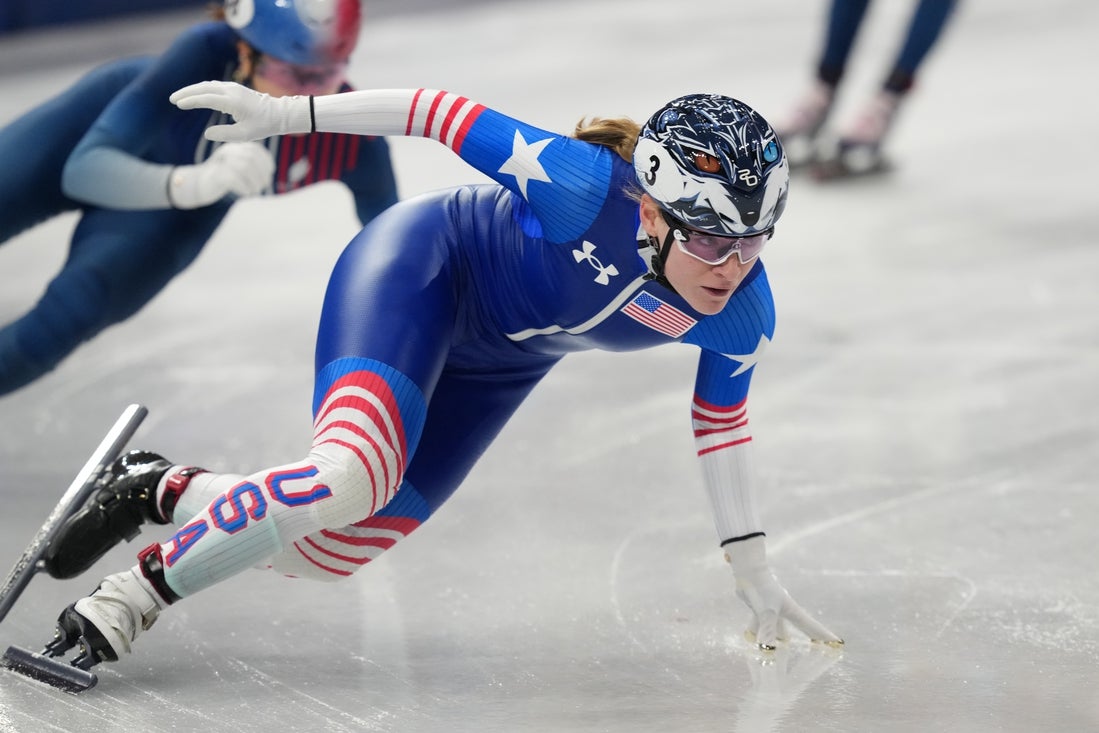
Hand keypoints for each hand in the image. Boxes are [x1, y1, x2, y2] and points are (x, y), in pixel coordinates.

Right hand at [167, 141, 274, 208]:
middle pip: (251, 158)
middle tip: (264, 185)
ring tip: (255, 191)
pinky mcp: (215, 175)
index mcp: (235, 148)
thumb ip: (252, 167)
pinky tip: (246, 193)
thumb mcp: (239, 169)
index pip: (255, 149)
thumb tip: (268, 176)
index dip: (266, 161)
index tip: (270, 173)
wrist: (199, 184)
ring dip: (255, 182)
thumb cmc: (224, 178)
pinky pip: (233, 179)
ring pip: (244, 167)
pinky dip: (244, 188)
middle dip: (262, 173)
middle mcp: (228, 151)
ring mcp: (220, 162)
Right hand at [170, 81, 312, 142]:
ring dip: (192, 90)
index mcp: (233, 101)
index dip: (191, 101)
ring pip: (207, 86)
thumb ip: (225, 134)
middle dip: (186, 93)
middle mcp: (231, 91)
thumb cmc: (263, 125)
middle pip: (203, 88)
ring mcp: (233, 87)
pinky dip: (202, 90)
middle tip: (171, 99)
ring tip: (179, 97)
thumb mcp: (245, 135)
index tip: (178, 104)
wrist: (279, 113)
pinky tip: (196, 96)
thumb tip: (207, 134)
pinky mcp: (234, 88)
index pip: (206, 98)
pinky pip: (213, 87)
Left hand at [724, 535, 842, 650]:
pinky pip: (761, 625)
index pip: (812, 627)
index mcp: (793, 611)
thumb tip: (769, 650)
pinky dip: (759, 633)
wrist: (748, 572)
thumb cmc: (762, 589)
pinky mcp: (759, 609)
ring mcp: (771, 610)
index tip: (838, 643)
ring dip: (778, 638)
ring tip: (780, 651)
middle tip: (816, 650)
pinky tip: (752, 641)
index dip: (824, 636)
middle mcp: (784, 611)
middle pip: (799, 629)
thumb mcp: (767, 612)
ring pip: (778, 629)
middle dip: (806, 639)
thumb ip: (769, 631)